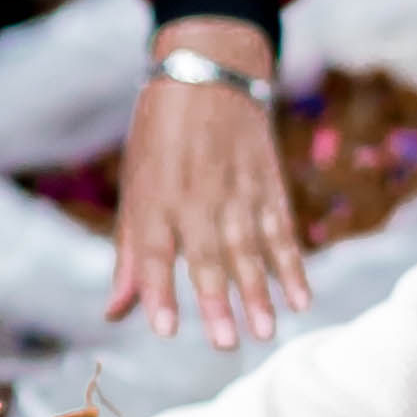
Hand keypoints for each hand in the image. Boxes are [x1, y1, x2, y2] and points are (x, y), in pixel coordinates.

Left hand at [113, 34, 309, 348]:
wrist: (210, 72)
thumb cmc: (160, 137)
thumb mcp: (135, 185)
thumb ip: (129, 252)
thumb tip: (115, 311)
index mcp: (155, 197)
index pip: (152, 250)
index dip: (158, 289)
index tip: (165, 329)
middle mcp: (195, 196)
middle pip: (205, 254)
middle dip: (215, 300)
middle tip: (224, 343)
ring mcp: (236, 190)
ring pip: (248, 248)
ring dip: (257, 292)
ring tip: (265, 331)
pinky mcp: (268, 185)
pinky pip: (282, 230)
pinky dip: (293, 265)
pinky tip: (301, 298)